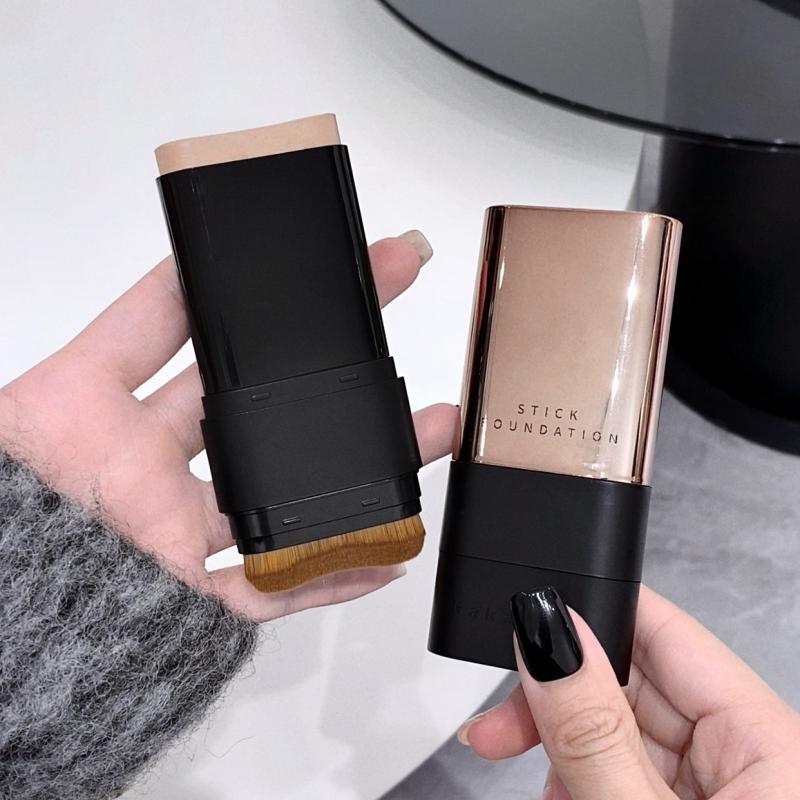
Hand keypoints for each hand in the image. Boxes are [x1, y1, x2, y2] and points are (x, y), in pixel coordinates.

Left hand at [0, 233, 455, 621]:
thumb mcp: (59, 392)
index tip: (323, 288)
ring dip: (360, 476)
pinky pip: (274, 589)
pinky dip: (331, 575)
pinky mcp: (192, 596)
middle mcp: (154, 476)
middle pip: (266, 424)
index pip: (205, 353)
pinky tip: (385, 548)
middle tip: (385, 346)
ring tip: (419, 436)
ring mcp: (179, 536)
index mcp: (115, 419)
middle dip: (335, 386)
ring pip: (288, 504)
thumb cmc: (7, 502)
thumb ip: (131, 325)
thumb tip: (184, 259)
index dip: (268, 319)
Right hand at [458, 585, 799, 798]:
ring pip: (623, 729)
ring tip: (525, 772)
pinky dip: (585, 778)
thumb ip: (594, 734)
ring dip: (564, 747)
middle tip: (497, 722)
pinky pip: (631, 769)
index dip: (587, 612)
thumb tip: (547, 637)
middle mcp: (754, 757)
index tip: (522, 619)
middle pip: (633, 681)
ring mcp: (727, 788)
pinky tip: (560, 792)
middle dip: (559, 696)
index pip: (663, 629)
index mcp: (770, 742)